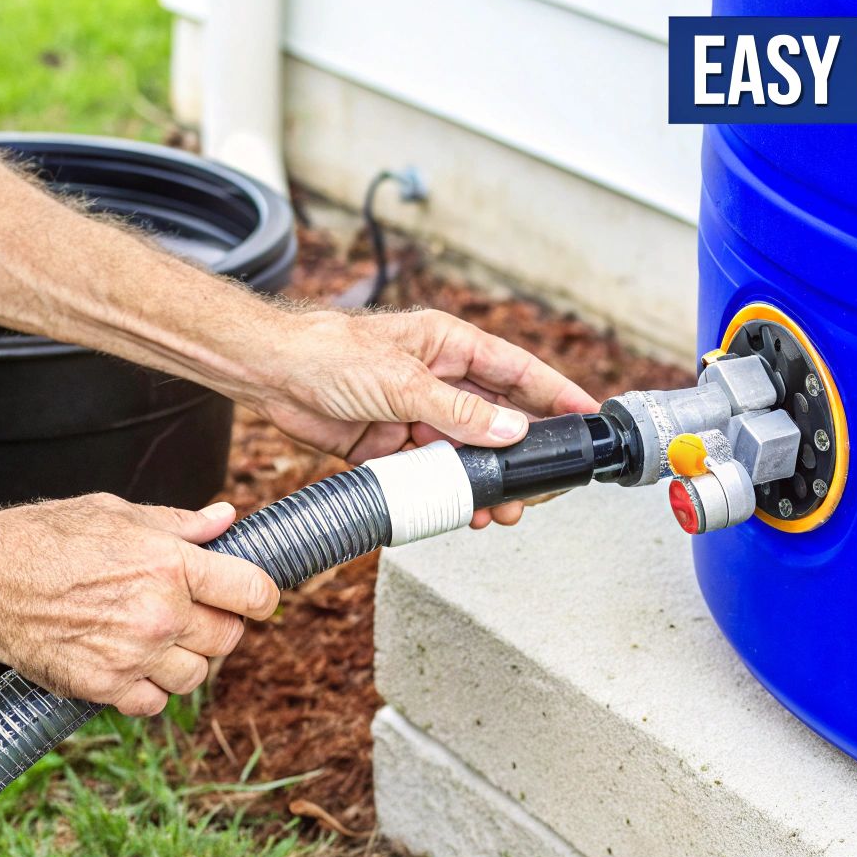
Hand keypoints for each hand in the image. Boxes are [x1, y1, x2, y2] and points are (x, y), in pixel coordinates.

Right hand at [0, 496, 276, 714]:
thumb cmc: (44, 537)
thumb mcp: (116, 512)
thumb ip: (180, 524)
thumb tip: (226, 520)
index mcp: (171, 563)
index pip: (253, 592)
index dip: (260, 596)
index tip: (252, 598)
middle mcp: (160, 612)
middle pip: (229, 638)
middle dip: (219, 626)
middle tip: (193, 614)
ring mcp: (134, 655)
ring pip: (196, 676)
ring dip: (185, 661)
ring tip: (157, 639)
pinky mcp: (104, 687)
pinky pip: (155, 704)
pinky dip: (149, 690)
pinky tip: (130, 663)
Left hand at [257, 310, 599, 526]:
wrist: (269, 375)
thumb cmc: (329, 353)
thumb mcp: (402, 382)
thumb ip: (459, 411)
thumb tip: (511, 432)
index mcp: (449, 346)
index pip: (517, 371)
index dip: (554, 394)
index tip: (587, 416)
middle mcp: (439, 379)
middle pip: (497, 420)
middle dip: (522, 455)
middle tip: (543, 486)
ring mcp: (417, 413)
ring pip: (466, 453)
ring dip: (485, 481)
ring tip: (502, 510)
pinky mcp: (392, 445)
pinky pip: (431, 473)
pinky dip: (447, 492)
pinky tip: (461, 509)